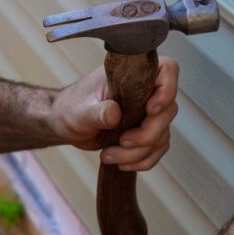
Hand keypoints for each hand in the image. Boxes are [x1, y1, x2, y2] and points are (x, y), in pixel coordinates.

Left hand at [50, 57, 179, 170]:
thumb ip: (96, 112)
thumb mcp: (79, 110)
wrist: (65, 123)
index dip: (167, 90)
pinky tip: (122, 163)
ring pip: (162, 134)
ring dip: (138, 152)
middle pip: (168, 111)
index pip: (167, 70)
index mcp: (134, 75)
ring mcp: (149, 112)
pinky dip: (143, 160)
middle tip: (122, 141)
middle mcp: (147, 91)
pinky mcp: (148, 131)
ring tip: (109, 155)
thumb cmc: (70, 108)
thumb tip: (114, 113)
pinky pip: (158, 148)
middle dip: (147, 134)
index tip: (150, 110)